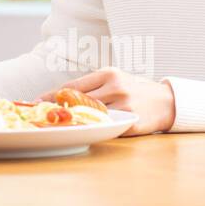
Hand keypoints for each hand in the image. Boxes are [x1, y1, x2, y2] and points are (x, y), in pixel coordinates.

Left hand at [41, 67, 175, 135]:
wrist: (167, 101)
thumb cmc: (136, 89)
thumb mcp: (115, 79)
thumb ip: (93, 86)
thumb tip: (61, 95)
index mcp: (108, 73)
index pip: (73, 86)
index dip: (52, 95)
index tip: (36, 101)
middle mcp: (115, 87)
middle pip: (78, 100)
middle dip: (58, 109)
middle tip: (41, 115)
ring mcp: (124, 106)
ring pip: (90, 115)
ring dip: (73, 121)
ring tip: (57, 124)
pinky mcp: (131, 122)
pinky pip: (106, 127)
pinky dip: (93, 130)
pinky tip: (82, 132)